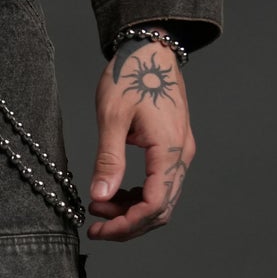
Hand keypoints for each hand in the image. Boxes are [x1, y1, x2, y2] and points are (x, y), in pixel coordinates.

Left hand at [87, 33, 194, 241]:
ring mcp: (180, 153)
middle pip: (161, 210)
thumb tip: (101, 196)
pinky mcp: (173, 150)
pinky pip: (160, 186)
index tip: (99, 229)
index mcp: (169, 149)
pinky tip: (114, 194)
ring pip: (162, 201)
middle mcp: (181, 155)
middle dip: (127, 224)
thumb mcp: (112, 116)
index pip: (155, 205)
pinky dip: (137, 198)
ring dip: (132, 212)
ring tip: (99, 208)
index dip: (127, 224)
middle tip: (95, 225)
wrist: (151, 48)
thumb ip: (108, 159)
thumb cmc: (132, 74)